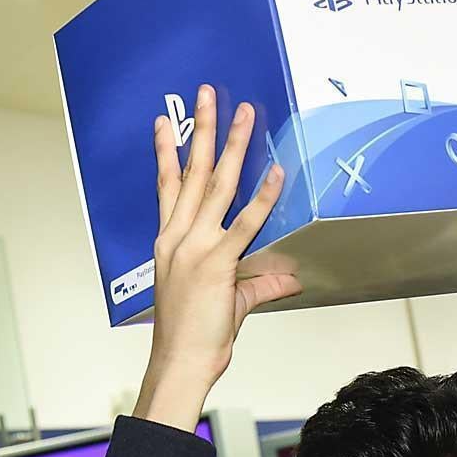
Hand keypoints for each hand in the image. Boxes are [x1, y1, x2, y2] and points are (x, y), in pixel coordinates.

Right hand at [134, 85, 300, 429]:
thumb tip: (289, 277)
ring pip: (216, 185)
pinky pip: (244, 223)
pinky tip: (275, 171)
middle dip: (202, 130)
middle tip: (206, 94)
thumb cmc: (193, 335)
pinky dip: (262, 197)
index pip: (168, 186)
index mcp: (169, 242)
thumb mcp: (227, 301)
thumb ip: (259, 283)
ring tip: (242, 114)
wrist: (181, 361)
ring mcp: (195, 247)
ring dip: (233, 146)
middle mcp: (178, 237)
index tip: (167, 122)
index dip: (168, 151)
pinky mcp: (217, 263)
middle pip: (191, 172)